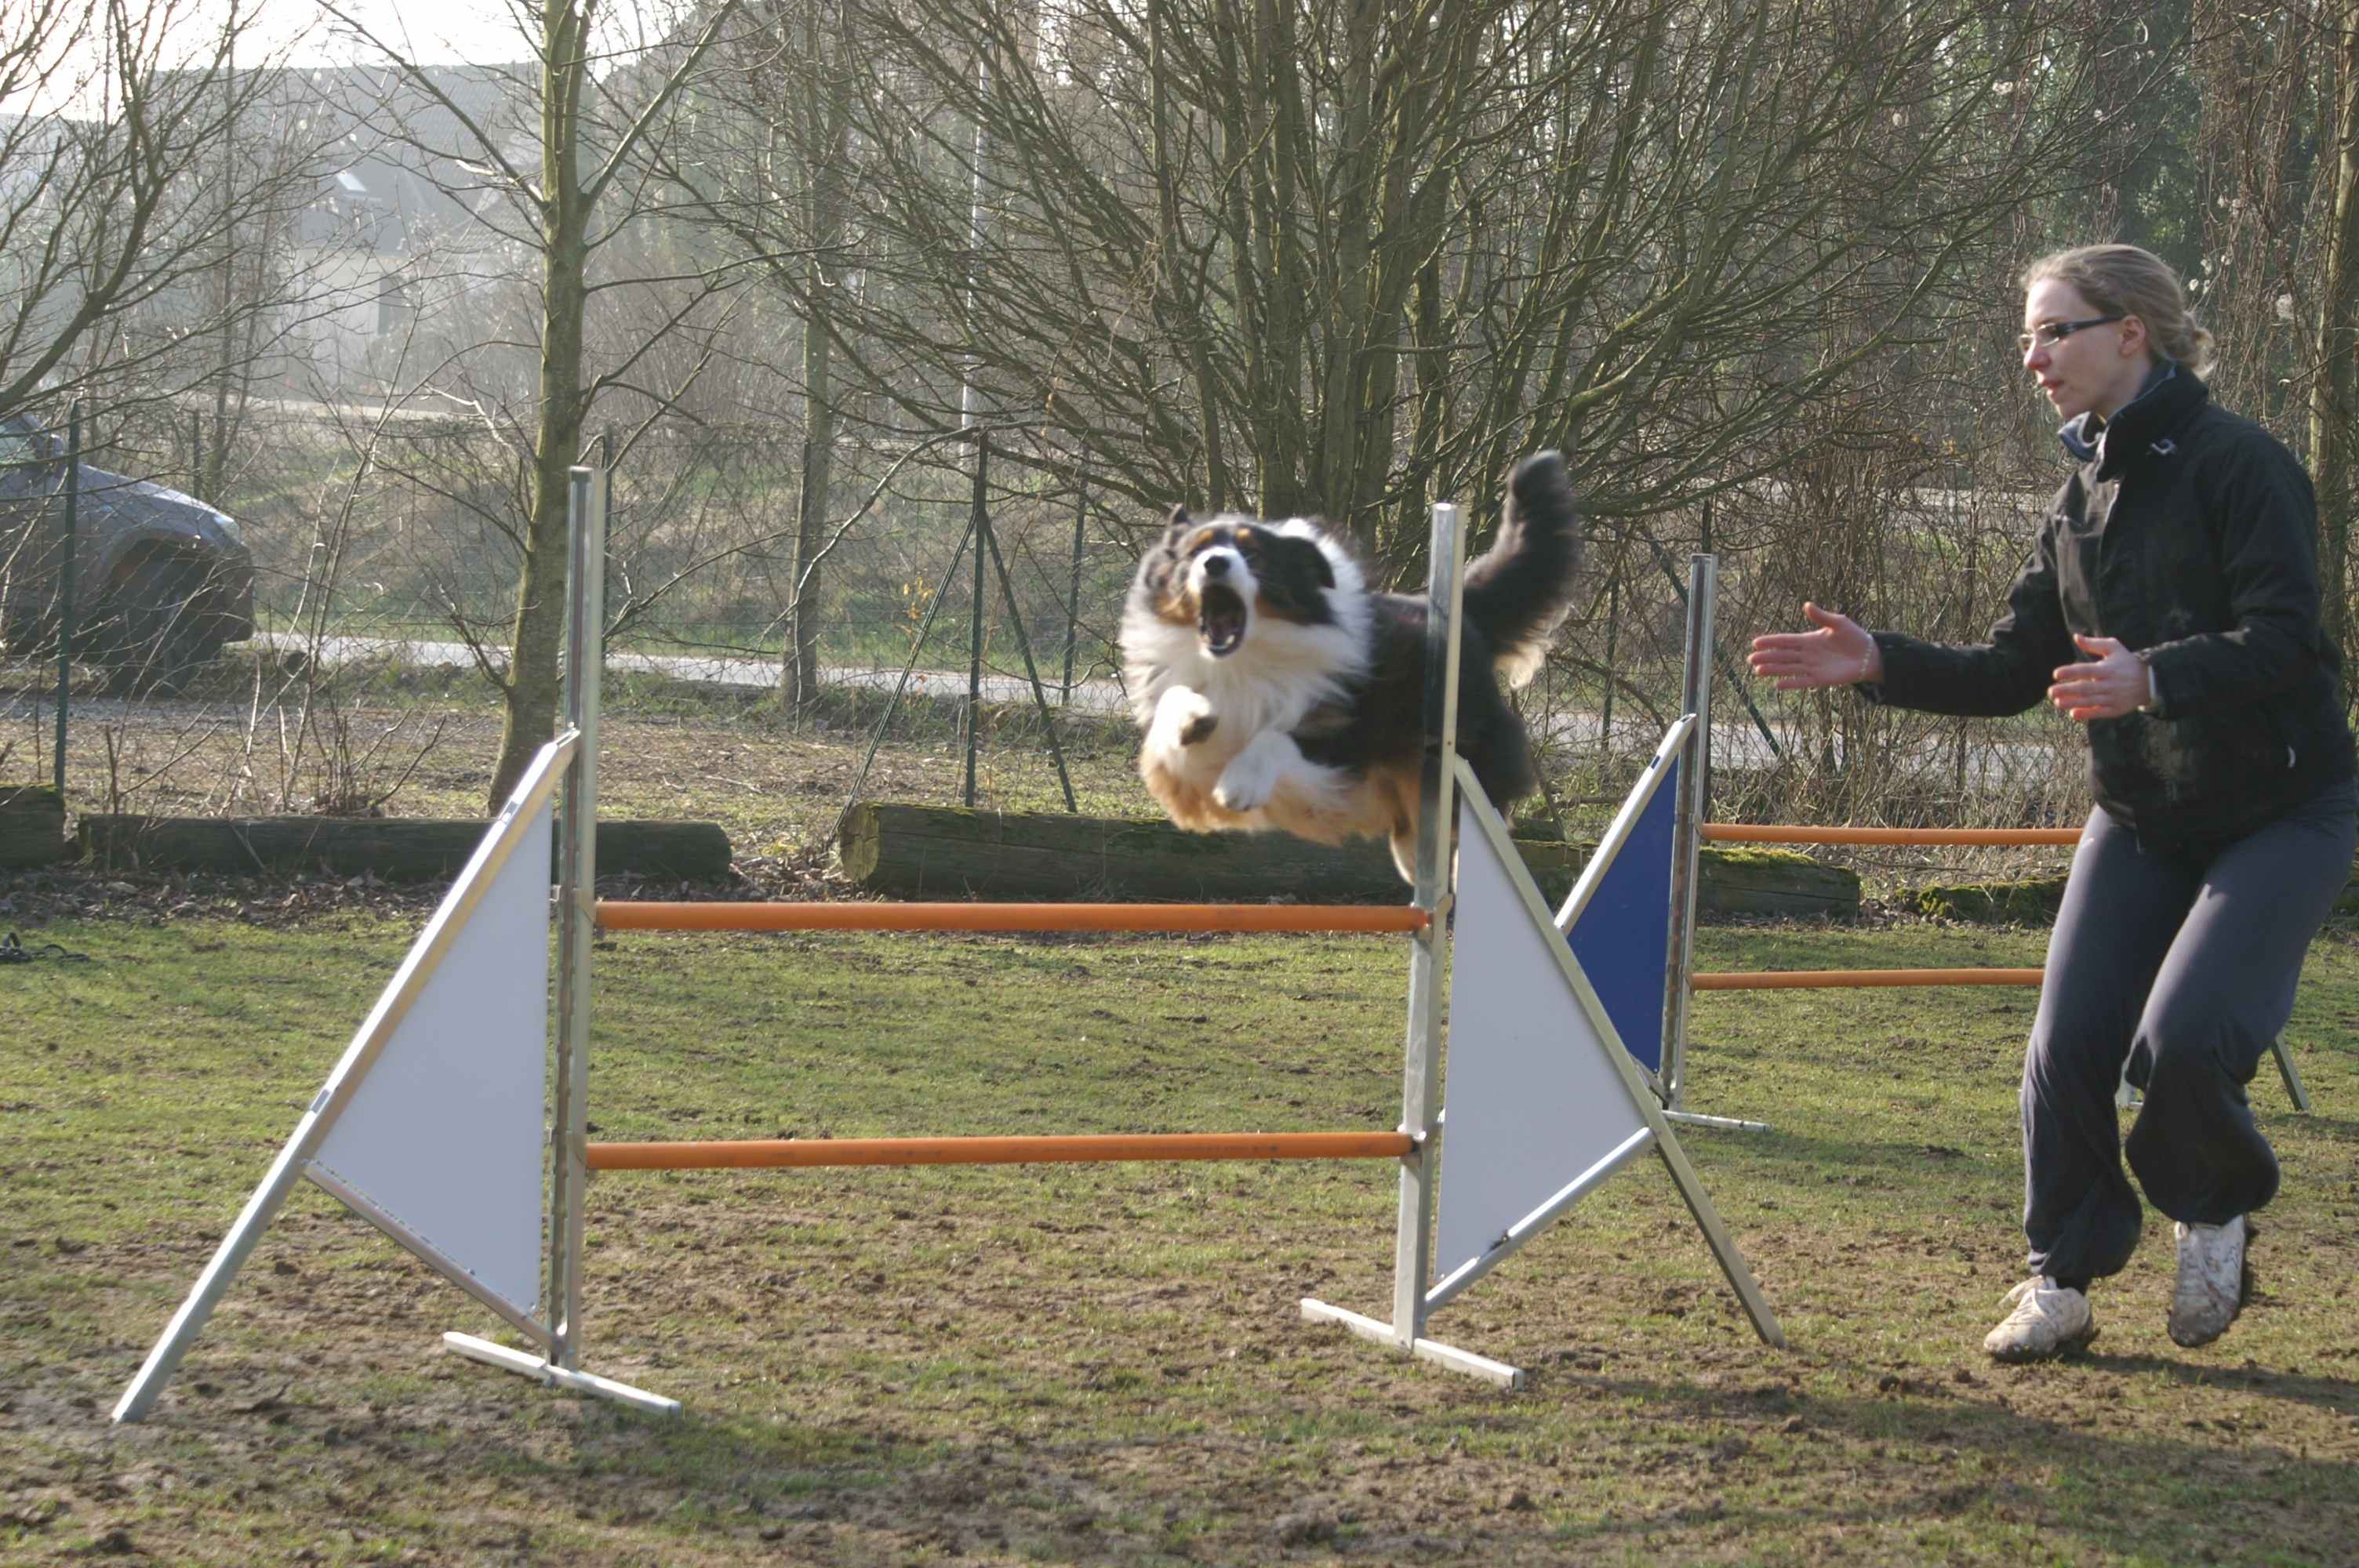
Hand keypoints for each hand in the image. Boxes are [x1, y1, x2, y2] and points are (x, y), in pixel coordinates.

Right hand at [1747, 602, 1882, 688]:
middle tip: (1751, 659)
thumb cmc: (1854, 637)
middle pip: (1783, 656)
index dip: (1771, 641)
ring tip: (1758, 671)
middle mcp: (1807, 654)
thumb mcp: (1839, 623)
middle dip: (1767, 657)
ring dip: (1774, 670)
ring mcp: (1813, 667)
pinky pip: (1803, 681)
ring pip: (1789, 669)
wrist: (1869, 655)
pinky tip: (1778, 685)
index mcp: (1808, 640)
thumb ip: (1822, 616)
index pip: (1786, 640)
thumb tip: (1806, 605)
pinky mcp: (1821, 679)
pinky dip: (1791, 683)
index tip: (1756, 643)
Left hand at [2049, 634, 2146, 721]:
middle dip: (2067, 690)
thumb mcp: (2114, 648)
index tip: (2056, 674)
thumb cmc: (2127, 662)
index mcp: (2108, 669)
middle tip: (2050, 691)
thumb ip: (2093, 644)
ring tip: (2056, 702)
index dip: (2071, 672)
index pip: (2086, 670)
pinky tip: (2073, 714)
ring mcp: (2113, 698)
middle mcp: (2110, 684)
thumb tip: (2076, 637)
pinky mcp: (2116, 709)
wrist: (2150, 681)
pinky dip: (2087, 714)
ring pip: (2090, 701)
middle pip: (2086, 688)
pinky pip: (2100, 713)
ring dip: (2072, 703)